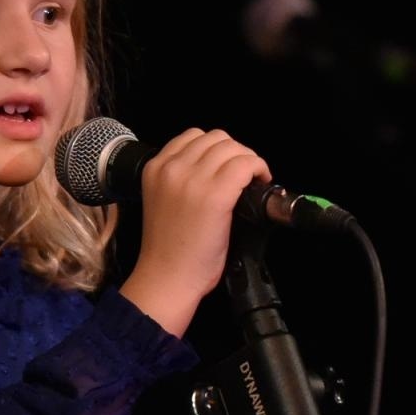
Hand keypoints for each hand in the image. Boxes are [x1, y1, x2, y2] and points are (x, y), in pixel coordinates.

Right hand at [117, 128, 270, 335]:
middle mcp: (172, 168)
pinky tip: (260, 183)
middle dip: (234, 153)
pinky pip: (246, 164)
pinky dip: (258, 169)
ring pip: (232, 148)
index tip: (225, 166)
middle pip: (216, 138)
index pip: (193, 137)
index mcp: (156, 168)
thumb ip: (180, 180)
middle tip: (243, 174)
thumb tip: (214, 171)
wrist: (167, 277)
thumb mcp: (162, 201)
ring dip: (248, 160)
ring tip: (252, 179)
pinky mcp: (216, 194)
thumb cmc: (168, 250)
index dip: (216, 149)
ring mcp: (194, 179)